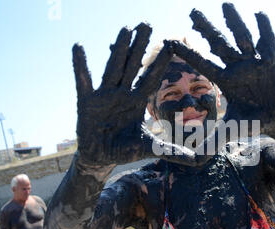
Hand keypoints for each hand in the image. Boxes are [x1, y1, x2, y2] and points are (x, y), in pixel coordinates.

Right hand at [73, 23, 172, 165]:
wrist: (101, 156)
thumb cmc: (125, 149)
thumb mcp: (150, 148)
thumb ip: (172, 151)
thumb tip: (196, 159)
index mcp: (138, 101)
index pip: (151, 78)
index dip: (160, 62)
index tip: (171, 44)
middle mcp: (122, 94)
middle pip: (133, 66)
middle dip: (140, 46)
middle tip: (147, 24)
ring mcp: (104, 96)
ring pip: (113, 68)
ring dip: (118, 49)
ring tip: (124, 29)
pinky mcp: (86, 102)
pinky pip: (83, 81)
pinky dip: (80, 66)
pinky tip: (78, 46)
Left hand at [170, 3, 274, 134]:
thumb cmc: (253, 123)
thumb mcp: (231, 130)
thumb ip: (213, 141)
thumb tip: (194, 159)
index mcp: (224, 80)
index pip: (203, 65)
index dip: (188, 54)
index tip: (170, 41)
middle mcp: (237, 68)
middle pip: (219, 45)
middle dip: (206, 29)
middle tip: (190, 12)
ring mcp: (255, 62)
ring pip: (242, 38)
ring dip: (233, 22)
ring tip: (223, 4)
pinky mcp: (273, 61)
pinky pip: (269, 42)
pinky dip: (265, 28)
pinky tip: (259, 13)